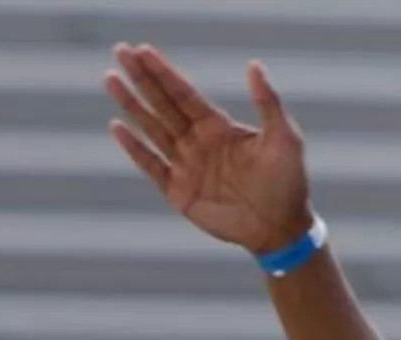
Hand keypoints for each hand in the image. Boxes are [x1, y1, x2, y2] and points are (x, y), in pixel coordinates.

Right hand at [107, 44, 311, 255]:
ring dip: (132, 105)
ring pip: (152, 129)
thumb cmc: (288, 183)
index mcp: (218, 127)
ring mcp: (186, 166)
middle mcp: (198, 142)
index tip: (142, 50)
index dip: (164, 72)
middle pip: (163, 104)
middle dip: (142, 78)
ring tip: (111, 80)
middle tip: (120, 51)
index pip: (184, 93)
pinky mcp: (179, 192)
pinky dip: (135, 148)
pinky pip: (152, 165)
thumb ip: (268, 103)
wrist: (281, 229)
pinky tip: (118, 127)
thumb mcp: (285, 139)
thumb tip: (255, 65)